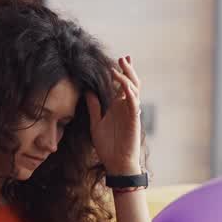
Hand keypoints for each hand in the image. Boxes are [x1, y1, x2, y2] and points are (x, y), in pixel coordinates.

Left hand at [85, 55, 142, 174]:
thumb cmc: (107, 146)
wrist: (116, 163)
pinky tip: (123, 83)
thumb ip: (94, 107)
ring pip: (134, 89)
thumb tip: (88, 91)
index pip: (120, 86)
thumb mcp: (96, 123)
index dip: (119, 73)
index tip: (115, 61)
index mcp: (117, 107)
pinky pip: (134, 102)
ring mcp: (131, 112)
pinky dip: (129, 92)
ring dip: (127, 77)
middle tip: (123, 57)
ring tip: (120, 66)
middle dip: (128, 70)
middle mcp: (125, 107)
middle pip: (130, 83)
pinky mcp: (134, 119)